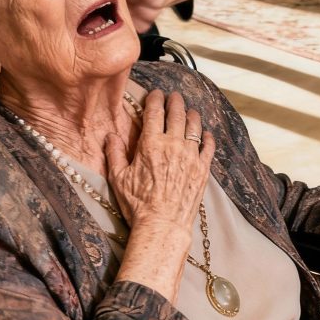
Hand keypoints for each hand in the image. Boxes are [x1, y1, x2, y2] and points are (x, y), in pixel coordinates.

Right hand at [105, 89, 213, 229]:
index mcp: (152, 144)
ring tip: (190, 110)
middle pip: (177, 114)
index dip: (156, 99)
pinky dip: (208, 137)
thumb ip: (114, 154)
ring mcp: (191, 156)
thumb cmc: (138, 205)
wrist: (162, 225)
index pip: (155, 112)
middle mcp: (174, 145)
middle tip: (174, 96)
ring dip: (192, 115)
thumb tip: (110, 135)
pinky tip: (206, 134)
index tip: (156, 93)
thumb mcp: (118, 179)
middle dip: (175, 101)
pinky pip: (209, 147)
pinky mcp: (203, 169)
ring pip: (195, 126)